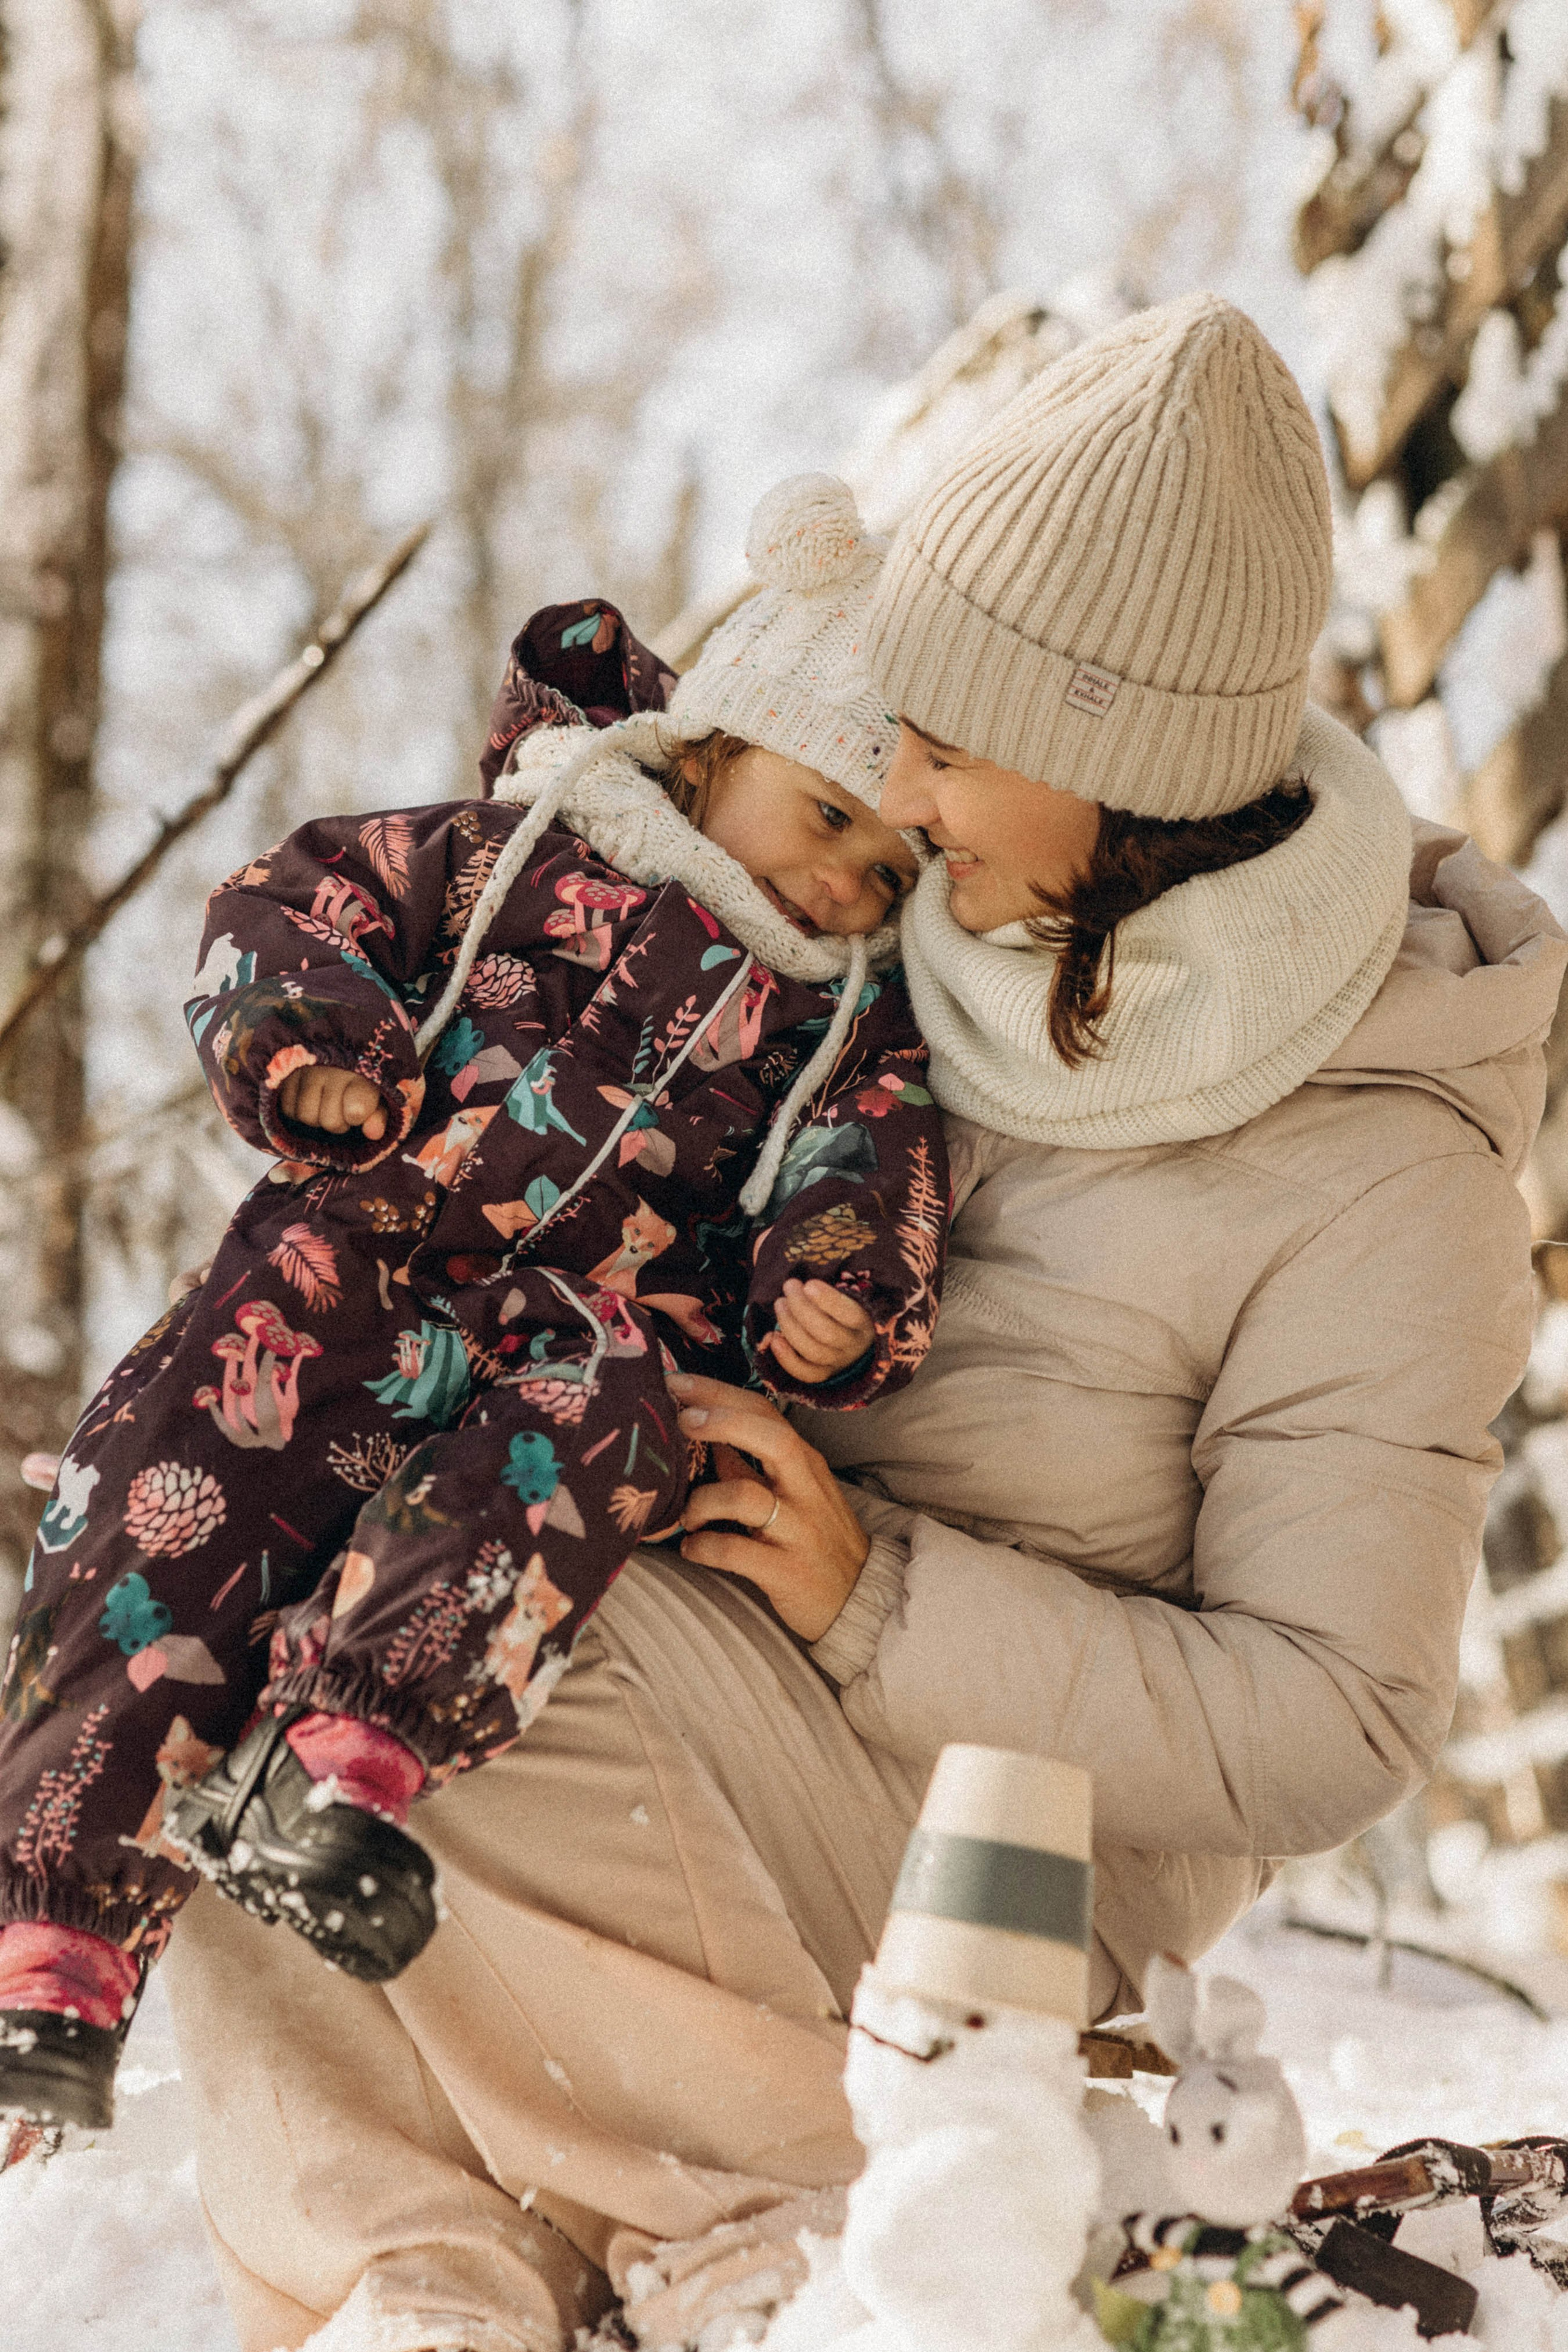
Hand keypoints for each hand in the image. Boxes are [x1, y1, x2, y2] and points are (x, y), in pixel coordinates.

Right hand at [278, 1065, 386, 1140]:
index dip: (356, 1117)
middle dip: (337, 1123)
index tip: (358, 1111)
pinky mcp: (286, 1073)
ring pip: (306, 1116)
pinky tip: (308, 1100)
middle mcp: (333, 1068)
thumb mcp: (377, 1099)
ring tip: (324, 1105)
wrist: (335, 1055)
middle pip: (330, 1121)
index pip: (357, 1109)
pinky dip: (297, 1111)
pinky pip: (288, 1109)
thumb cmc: (359, 1083)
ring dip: (316, 1118)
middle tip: (342, 1109)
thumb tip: (373, 1133)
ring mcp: (307, 1069)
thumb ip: (378, 1117)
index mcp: (362, 1072)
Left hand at [669, 1371, 869, 1641]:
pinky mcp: (787, 1571)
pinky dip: (704, 1547)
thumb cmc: (817, 1539)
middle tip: (682, 1420)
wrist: (859, 1598)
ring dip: (702, 1501)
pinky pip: (734, 1552)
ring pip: (745, 1497)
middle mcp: (805, 1489)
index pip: (763, 1413)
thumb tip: (707, 1437)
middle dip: (721, 1420)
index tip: (676, 1381)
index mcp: (804, 1463)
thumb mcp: (793, 1493)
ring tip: (687, 1517)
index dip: (718, 1393)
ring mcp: (798, 1530)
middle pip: (770, 1437)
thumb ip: (750, 1465)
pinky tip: (692, 1549)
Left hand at [762, 1279, 874, 1384]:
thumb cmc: (843, 1310)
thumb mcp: (846, 1298)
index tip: (809, 1285)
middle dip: (801, 1307)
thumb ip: (827, 1294)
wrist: (853, 1340)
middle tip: (789, 1286)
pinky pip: (805, 1373)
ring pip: (813, 1351)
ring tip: (780, 1304)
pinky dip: (786, 1357)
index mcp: (864, 1322)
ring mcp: (839, 1362)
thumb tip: (800, 1289)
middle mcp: (853, 1346)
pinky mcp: (824, 1374)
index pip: (849, 1314)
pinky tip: (774, 1337)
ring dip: (790, 1326)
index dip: (827, 1300)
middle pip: (826, 1333)